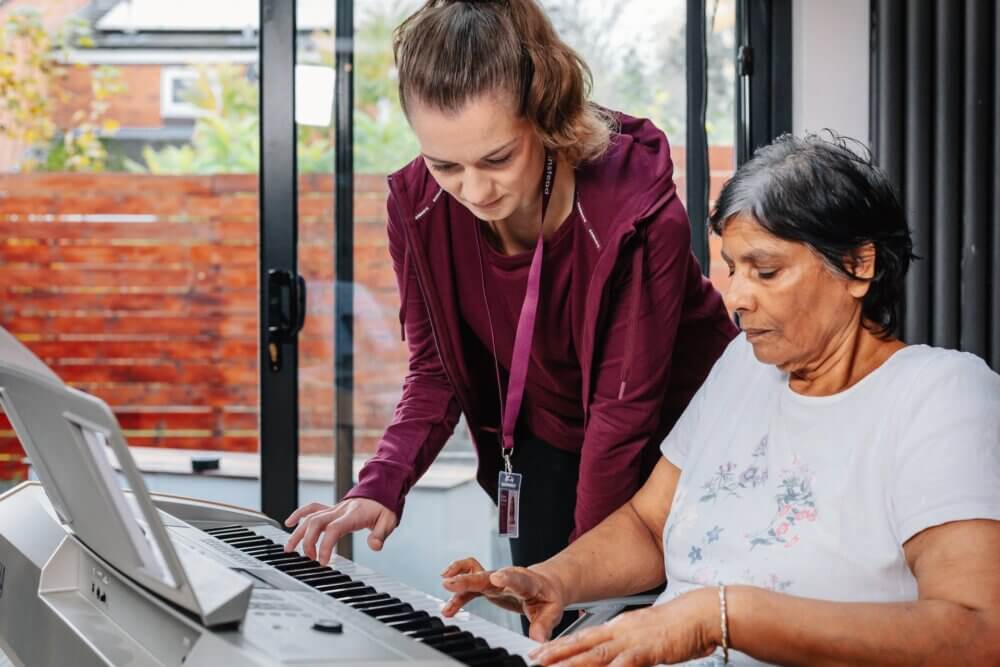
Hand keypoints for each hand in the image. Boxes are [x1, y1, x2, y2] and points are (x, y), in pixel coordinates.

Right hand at [283, 498, 397, 562]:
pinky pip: (312, 508)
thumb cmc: (384, 508)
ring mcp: (334, 509)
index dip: (325, 545)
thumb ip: (380, 534)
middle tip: (309, 559)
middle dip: (307, 542)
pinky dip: (299, 514)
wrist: (382, 491)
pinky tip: (289, 523)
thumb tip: (375, 546)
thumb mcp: (389, 521)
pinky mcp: (332, 509)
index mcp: (353, 515)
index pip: (333, 529)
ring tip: (290, 549)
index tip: (322, 561)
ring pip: (310, 517)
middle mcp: (340, 510)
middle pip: (316, 523)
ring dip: (298, 533)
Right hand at [441, 557, 567, 641]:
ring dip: (459, 577)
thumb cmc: (547, 596)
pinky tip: (449, 609)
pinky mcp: (487, 585)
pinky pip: (470, 586)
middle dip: (468, 578)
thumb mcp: (552, 611)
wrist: (545, 584)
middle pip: (487, 575)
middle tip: (452, 582)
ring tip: (444, 584)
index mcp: (527, 582)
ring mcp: (495, 579)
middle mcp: (508, 576)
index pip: (517, 578)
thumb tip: (538, 640)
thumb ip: (543, 625)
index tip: (496, 578)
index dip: (507, 577)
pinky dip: (458, 595)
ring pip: (475, 572)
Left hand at [528, 588, 718, 665]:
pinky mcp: (648, 650)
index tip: (540, 652)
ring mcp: (632, 640)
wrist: (702, 613)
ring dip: (571, 663)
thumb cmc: (680, 627)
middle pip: (582, 643)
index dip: (560, 646)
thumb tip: (618, 659)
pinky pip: (624, 664)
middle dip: (556, 653)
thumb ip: (630, 648)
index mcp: (620, 626)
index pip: (584, 637)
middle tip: (533, 660)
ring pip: (595, 653)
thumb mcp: (647, 638)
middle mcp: (621, 630)